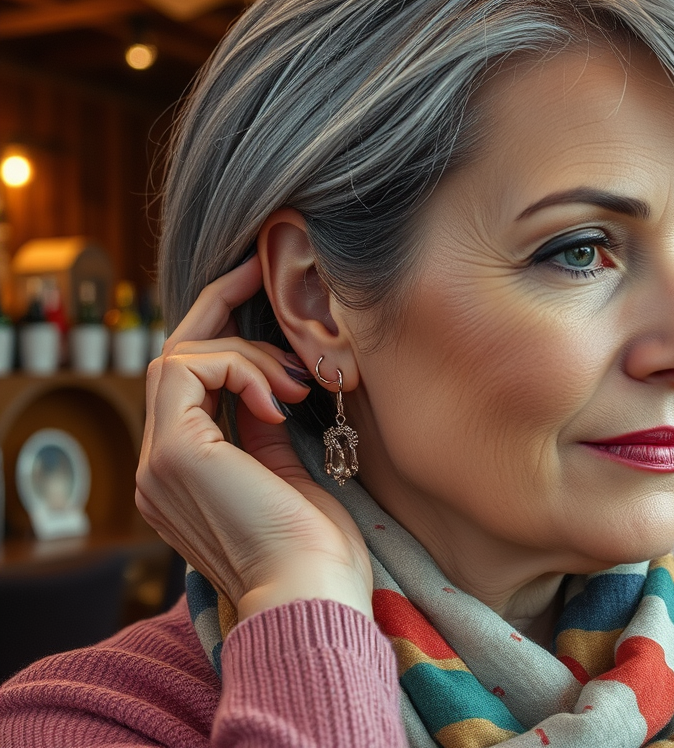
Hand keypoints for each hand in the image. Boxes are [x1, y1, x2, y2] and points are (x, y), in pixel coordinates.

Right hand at [135, 256, 372, 620]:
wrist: (314, 598)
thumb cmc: (318, 552)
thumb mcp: (291, 476)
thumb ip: (266, 433)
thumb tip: (271, 388)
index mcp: (187, 478)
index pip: (190, 386)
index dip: (222, 332)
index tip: (258, 288)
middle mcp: (161, 469)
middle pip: (175, 360)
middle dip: (220, 309)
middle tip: (261, 272)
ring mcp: (159, 462)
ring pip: (180, 357)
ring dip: (247, 353)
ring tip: (297, 386)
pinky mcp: (174, 454)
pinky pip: (188, 369)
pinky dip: (239, 367)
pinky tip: (281, 398)